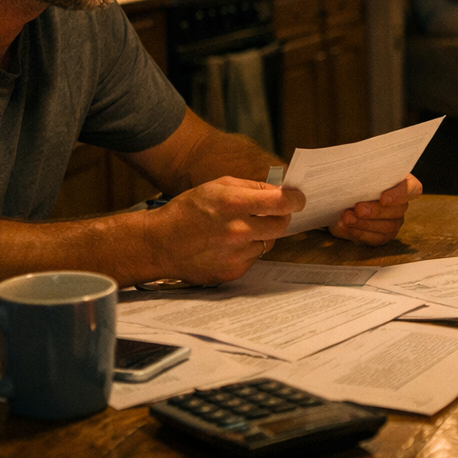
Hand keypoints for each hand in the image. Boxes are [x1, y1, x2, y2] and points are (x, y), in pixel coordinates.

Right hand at [148, 176, 303, 283]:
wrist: (160, 243)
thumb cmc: (188, 210)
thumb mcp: (217, 186)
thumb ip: (251, 187)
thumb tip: (279, 191)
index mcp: (233, 204)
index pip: (280, 203)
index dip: (295, 200)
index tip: (298, 199)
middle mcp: (237, 231)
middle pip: (281, 225)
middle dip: (280, 217)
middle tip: (271, 213)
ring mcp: (236, 254)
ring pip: (268, 243)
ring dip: (261, 235)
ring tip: (238, 229)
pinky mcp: (232, 272)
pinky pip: (254, 258)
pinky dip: (248, 250)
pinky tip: (228, 244)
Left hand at [328, 173, 422, 246]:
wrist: (343, 199)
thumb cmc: (355, 181)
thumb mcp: (359, 173)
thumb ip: (363, 172)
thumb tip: (352, 170)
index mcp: (402, 183)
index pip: (413, 188)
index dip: (400, 195)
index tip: (383, 198)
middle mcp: (402, 204)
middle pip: (398, 210)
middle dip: (376, 211)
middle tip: (358, 209)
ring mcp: (395, 221)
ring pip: (388, 227)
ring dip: (365, 223)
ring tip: (347, 218)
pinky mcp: (383, 236)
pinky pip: (376, 238)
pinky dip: (360, 233)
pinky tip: (347, 227)